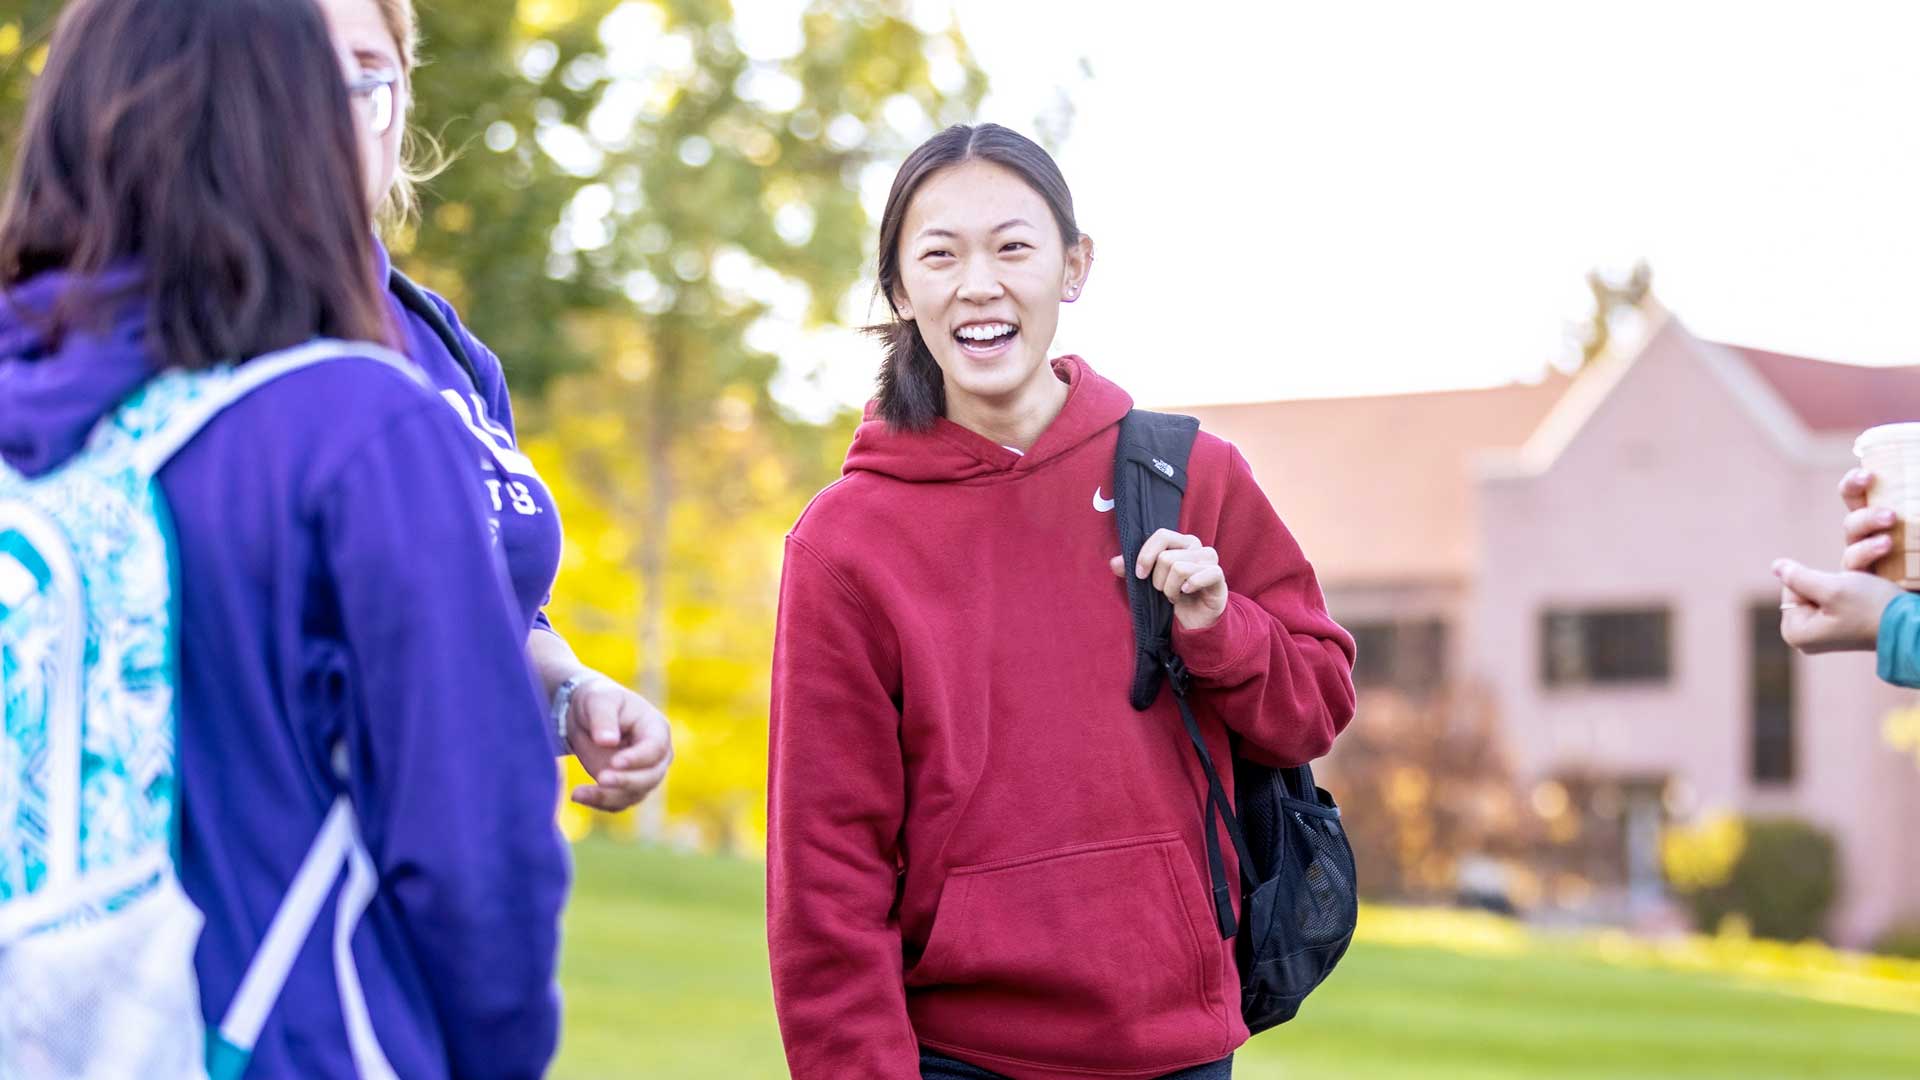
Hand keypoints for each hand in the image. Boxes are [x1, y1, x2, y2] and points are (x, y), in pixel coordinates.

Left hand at [566, 675, 672, 811]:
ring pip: (634, 794)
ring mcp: (644, 774)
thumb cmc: (598, 702)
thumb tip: (608, 741)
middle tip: (600, 778)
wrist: (587, 717)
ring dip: (608, 797)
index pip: (655, 748)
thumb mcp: (598, 701)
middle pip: (651, 776)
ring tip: (578, 793)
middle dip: (626, 781)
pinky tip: (578, 795)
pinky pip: (618, 802)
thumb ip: (603, 719)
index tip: (614, 763)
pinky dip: (599, 802)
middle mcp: (657, 755)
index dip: (638, 758)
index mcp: (656, 728)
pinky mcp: (627, 788)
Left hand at [1110, 528, 1227, 631]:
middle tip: (1163, 590)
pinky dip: (1189, 586)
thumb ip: (1131, 570)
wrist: (1195, 618)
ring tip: (1175, 595)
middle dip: (1158, 580)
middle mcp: (1197, 547)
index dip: (1146, 555)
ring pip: (1180, 569)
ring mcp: (1210, 561)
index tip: (1140, 575)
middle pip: (1166, 557)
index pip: (1161, 535)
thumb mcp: (1149, 581)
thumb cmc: (1173, 594)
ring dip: (1171, 589)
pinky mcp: (1218, 576)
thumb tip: (1114, 563)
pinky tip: (1186, 593)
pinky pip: (1203, 575)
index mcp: (1181, 542)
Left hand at [1772, 558, 1901, 653]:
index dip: (1818, 580)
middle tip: (1853, 596)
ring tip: (1859, 601)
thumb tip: (1775, 566)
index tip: (1842, 593)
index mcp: (1795, 632)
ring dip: (1840, 588)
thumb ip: (1799, 576)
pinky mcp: (1836, 631)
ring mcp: (1820, 636)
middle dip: (1828, 584)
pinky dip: (1847, 595)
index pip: (1792, 586)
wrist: (1910, 625)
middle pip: (1804, 590)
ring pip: (1820, 592)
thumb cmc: (1872, 607)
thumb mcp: (1833, 588)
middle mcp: (1803, 638)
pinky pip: (1833, 601)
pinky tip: (1863, 605)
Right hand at [1839, 468, 1896, 571]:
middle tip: (1889, 515)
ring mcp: (1868, 565)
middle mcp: (1868, 541)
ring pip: (1852, 550)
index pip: (1856, 497)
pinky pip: (1856, 572)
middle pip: (1851, 523)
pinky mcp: (1870, 586)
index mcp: (1879, 519)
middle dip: (1864, 516)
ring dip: (1867, 543)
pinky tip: (1884, 552)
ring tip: (1889, 541)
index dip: (1854, 484)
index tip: (1867, 475)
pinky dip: (1867, 559)